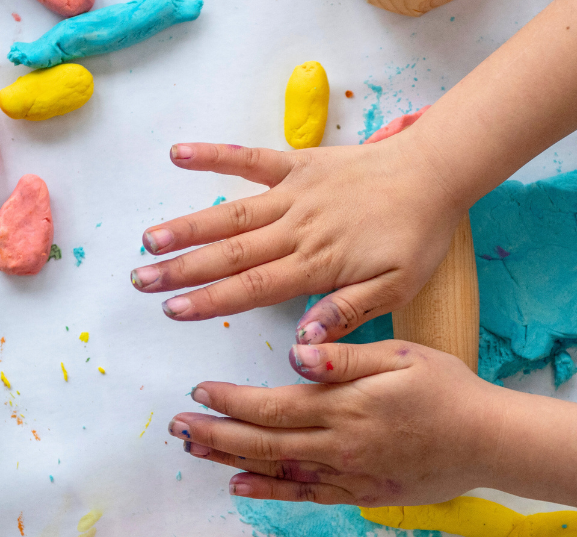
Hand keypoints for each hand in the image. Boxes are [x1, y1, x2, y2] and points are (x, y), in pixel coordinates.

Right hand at [132, 137, 461, 342]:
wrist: (436, 173)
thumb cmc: (416, 236)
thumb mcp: (395, 289)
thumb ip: (346, 313)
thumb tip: (302, 341)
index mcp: (316, 264)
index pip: (251, 288)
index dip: (208, 300)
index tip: (172, 310)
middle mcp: (296, 230)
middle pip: (229, 253)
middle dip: (181, 269)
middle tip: (140, 280)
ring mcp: (294, 194)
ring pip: (230, 213)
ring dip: (187, 226)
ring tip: (148, 238)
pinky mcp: (297, 164)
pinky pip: (251, 159)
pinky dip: (215, 155)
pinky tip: (179, 155)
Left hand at [169, 340, 500, 505]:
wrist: (488, 441)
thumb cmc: (447, 390)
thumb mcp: (402, 356)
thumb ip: (345, 357)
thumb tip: (297, 352)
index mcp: (342, 406)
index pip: (270, 405)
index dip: (229, 401)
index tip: (198, 392)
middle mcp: (336, 444)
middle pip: (261, 441)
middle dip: (213, 434)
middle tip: (176, 428)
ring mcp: (346, 473)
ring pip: (275, 470)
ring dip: (229, 461)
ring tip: (194, 453)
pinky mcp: (359, 493)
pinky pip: (305, 495)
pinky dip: (269, 493)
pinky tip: (240, 488)